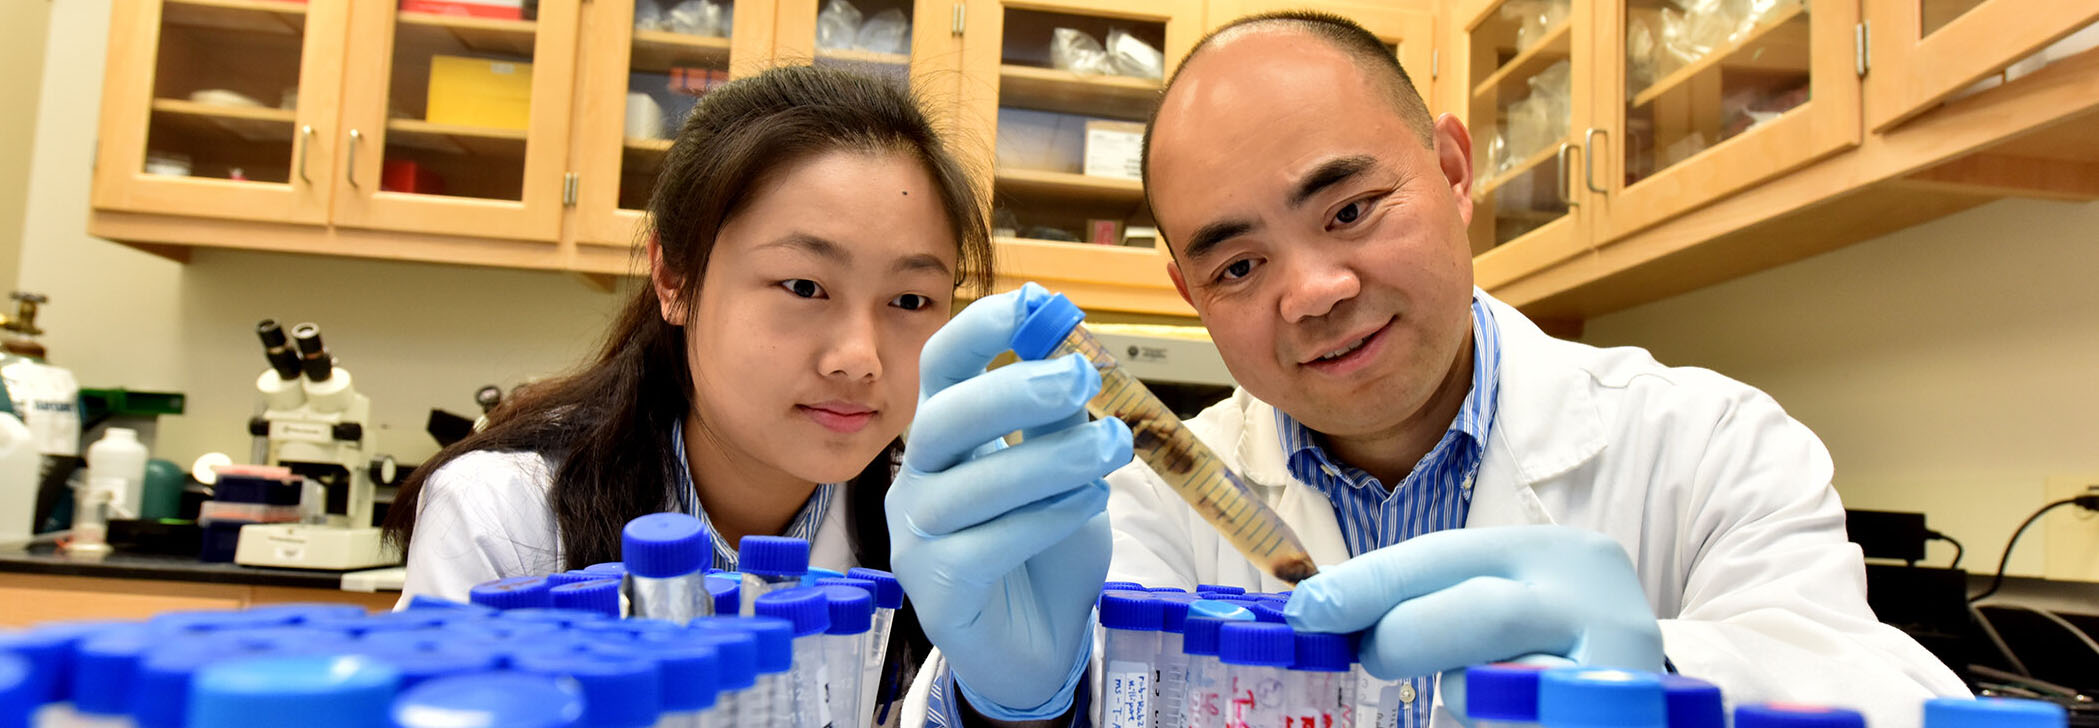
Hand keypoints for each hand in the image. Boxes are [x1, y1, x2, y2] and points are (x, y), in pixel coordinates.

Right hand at [887, 283, 1133, 719]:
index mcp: (946, 435)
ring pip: (969, 484)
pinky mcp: (936, 589)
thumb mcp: (1065, 473)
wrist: (1040, 643)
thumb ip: (1059, 425)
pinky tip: (1085, 502)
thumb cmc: (1045, 550)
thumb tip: (1071, 360)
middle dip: (1012, 390)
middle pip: (943, 418)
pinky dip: (1043, 516)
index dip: (981, 330)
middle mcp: (919, 478)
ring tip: (1112, 448)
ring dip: (1048, 457)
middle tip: (1081, 379)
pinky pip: (985, 544)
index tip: (1035, 304)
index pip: (942, 367)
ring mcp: (917, 536)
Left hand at [1282, 526, 1663, 719]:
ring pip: (1503, 683)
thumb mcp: (1497, 595)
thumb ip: (1427, 596)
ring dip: (1461, 692)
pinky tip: (1503, 710)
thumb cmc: (1543, 640)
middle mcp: (1596, 603)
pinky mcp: (1612, 716)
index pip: (1445, 556)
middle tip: (1371, 657)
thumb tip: (1321, 610)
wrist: (1645, 695)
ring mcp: (1616, 669)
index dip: (1368, 584)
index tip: (1308, 611)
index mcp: (1556, 553)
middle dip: (1405, 637)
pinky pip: (1520, 723)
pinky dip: (1492, 718)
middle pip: (1483, 612)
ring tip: (1471, 687)